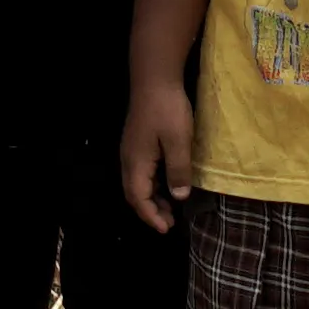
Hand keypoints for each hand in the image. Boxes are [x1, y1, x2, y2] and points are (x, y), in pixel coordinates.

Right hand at [118, 76, 201, 233]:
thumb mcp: (179, 141)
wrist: (155, 78)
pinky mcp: (137, 143)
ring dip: (151, 199)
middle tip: (170, 223)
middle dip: (150, 211)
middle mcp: (129, 159)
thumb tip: (178, 197)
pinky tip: (166, 184)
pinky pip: (140, 173)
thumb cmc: (168, 109)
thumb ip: (178, 171)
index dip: (152, 216)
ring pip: (136, 183)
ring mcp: (131, 150)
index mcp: (136, 162)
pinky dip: (151, 186)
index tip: (167, 229)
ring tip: (170, 208)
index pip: (138, 198)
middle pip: (133, 194)